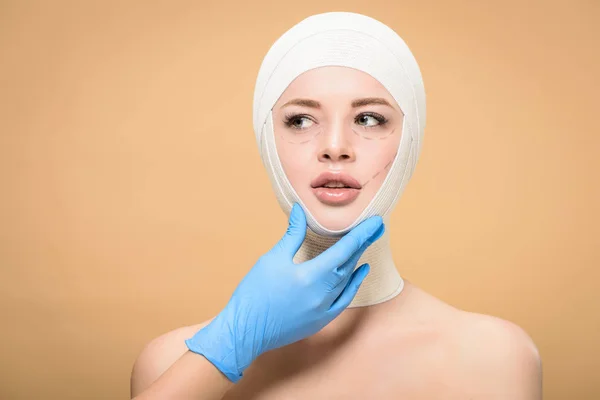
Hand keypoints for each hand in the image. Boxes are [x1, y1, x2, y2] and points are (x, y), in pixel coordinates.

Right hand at [185, 203, 384, 382]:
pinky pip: (344, 300)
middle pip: (350, 264)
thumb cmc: (254, 293)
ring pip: (347, 280)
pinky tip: (360, 272)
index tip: (375, 222)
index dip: (361, 234)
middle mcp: (322, 294)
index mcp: (310, 276)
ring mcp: (323, 310)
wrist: (244, 331)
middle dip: (363, 244)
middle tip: (376, 228)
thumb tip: (300, 211)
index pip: (344, 250)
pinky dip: (354, 285)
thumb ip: (292, 235)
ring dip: (358, 261)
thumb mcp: (272, 258)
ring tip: (366, 243)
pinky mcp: (320, 320)